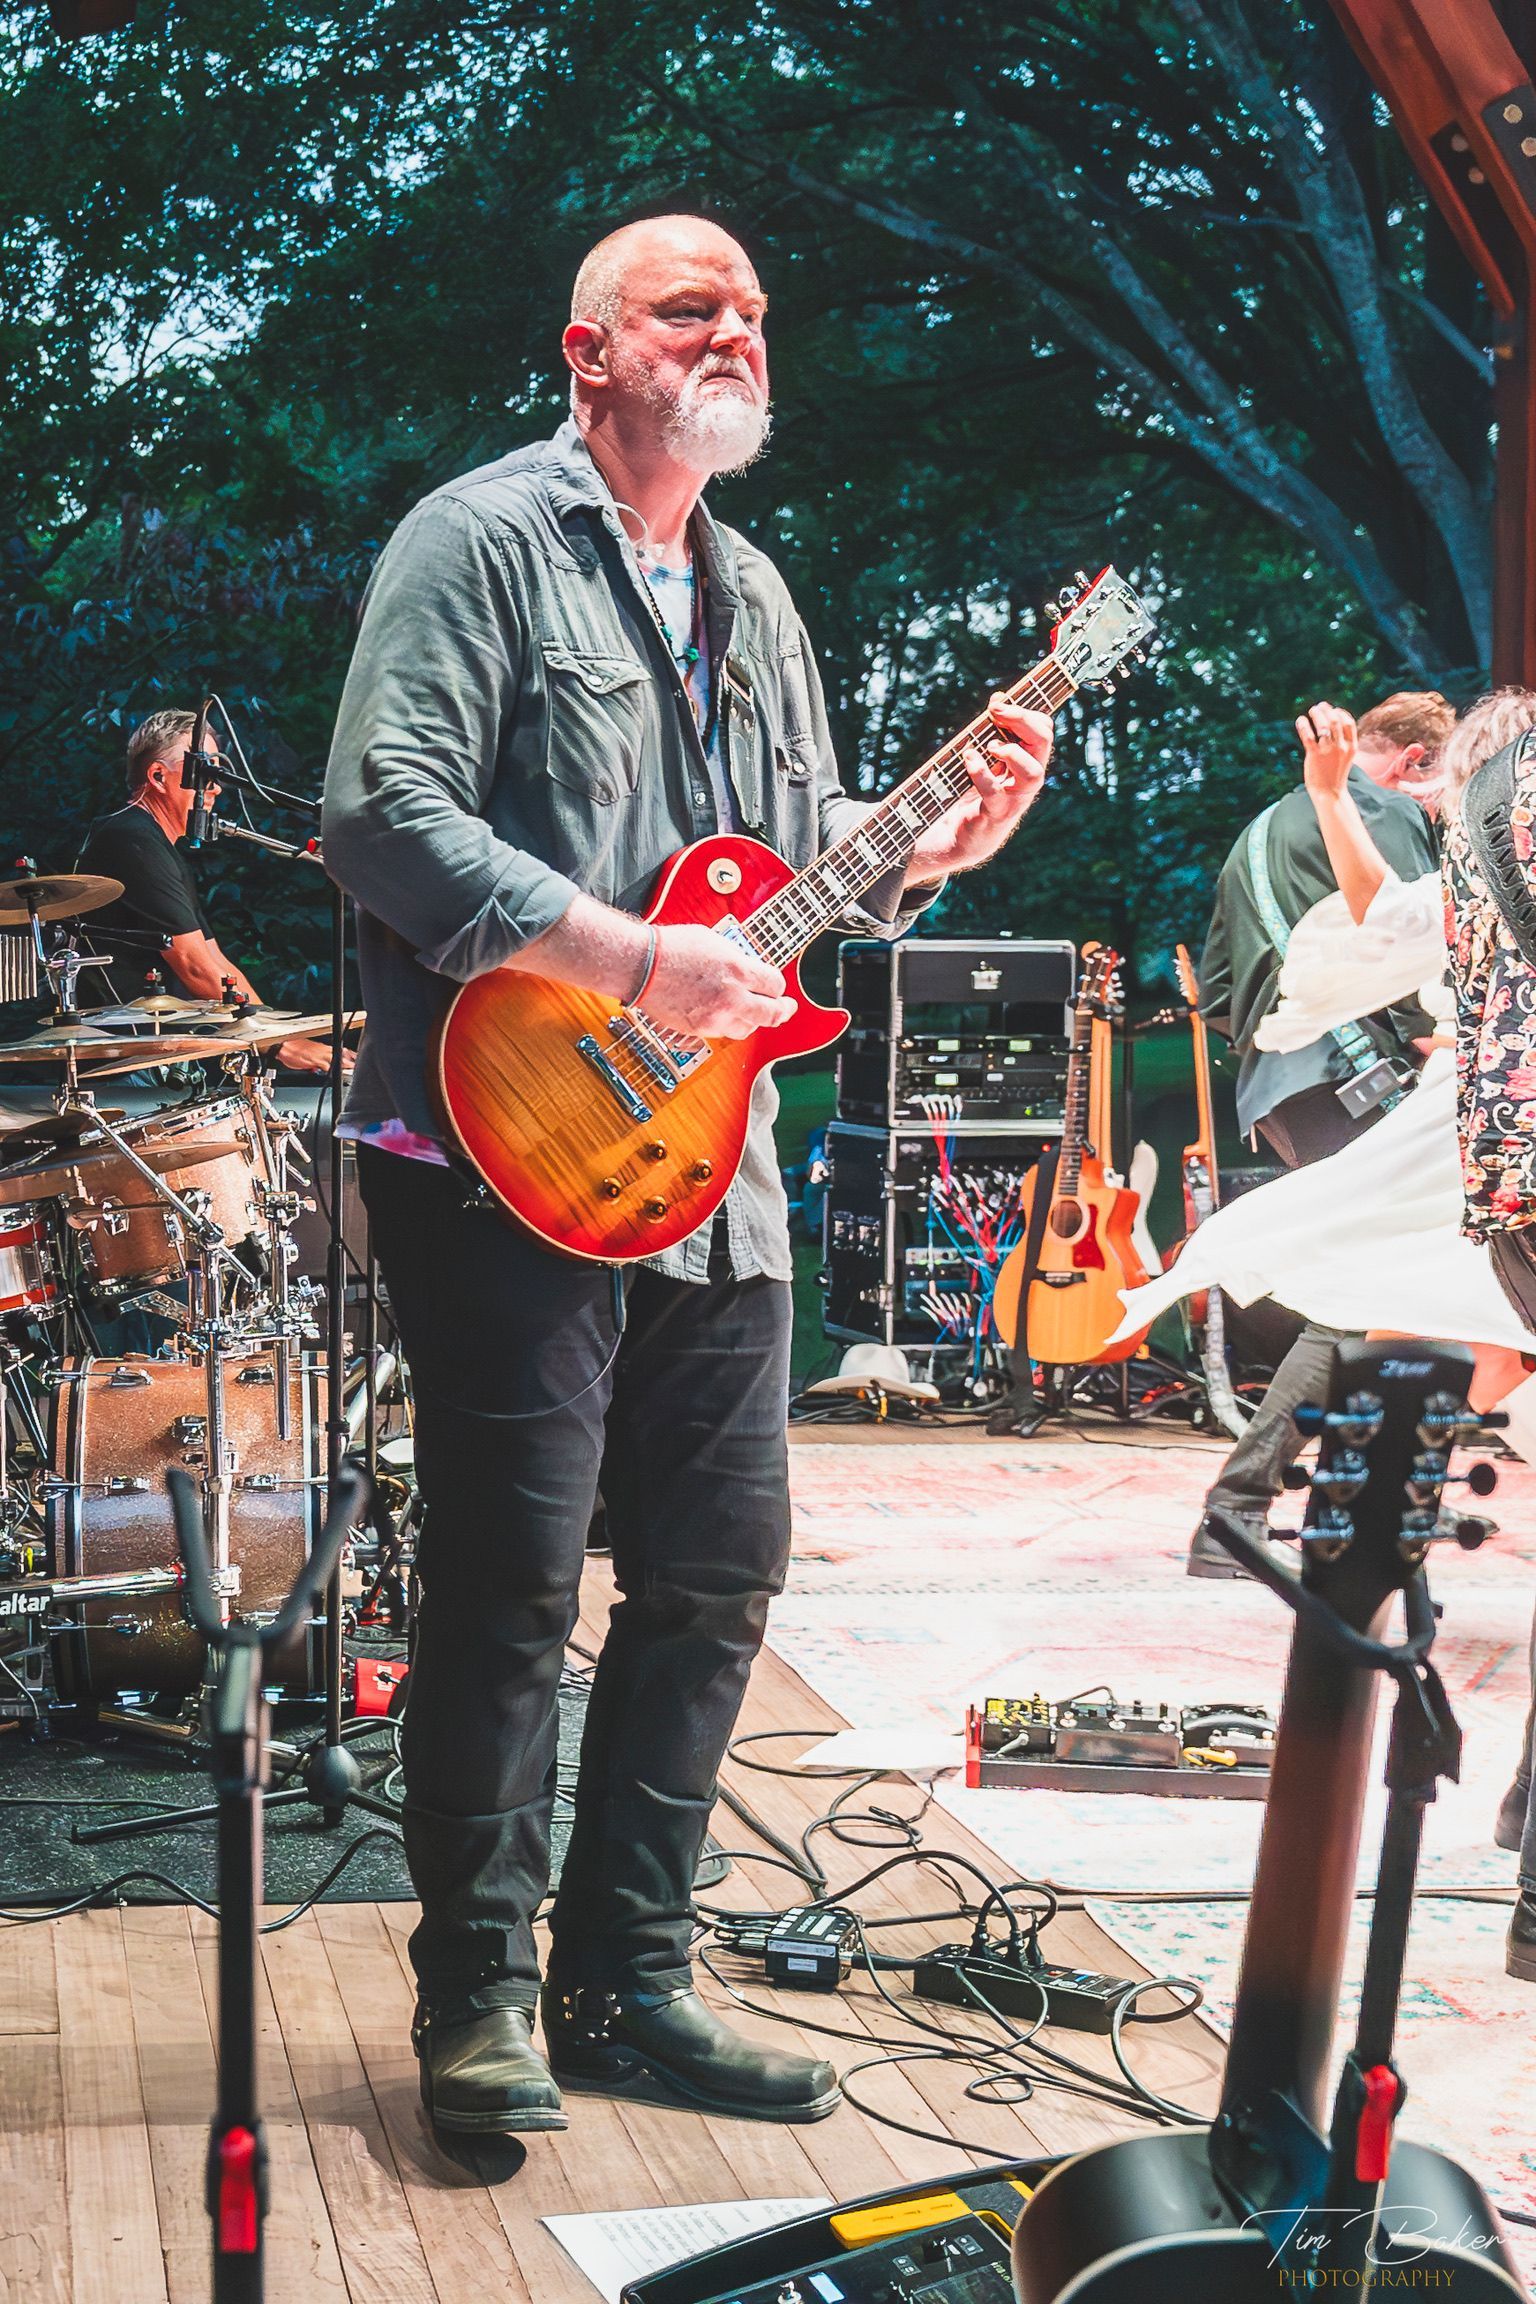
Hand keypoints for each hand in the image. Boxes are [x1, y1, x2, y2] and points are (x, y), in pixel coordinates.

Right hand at [276, 1035, 350, 1074]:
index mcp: (321, 1047)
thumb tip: (320, 1067)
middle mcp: (322, 1050)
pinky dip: (332, 1069)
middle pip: (340, 1054)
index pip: (338, 1049)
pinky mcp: (314, 1061)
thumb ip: (316, 1060)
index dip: (348, 1054)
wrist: (283, 1047)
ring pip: (335, 1059)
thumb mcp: (307, 1055)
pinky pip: (326, 1066)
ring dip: (344, 1064)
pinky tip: (336, 1073)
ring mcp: (319, 1055)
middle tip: (356, 1064)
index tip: (355, 1057)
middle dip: (349, 1059)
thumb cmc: (292, 1049)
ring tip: (351, 1068)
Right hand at [637, 923, 795, 1039]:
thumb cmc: (670, 947)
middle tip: (786, 1008)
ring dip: (753, 1019)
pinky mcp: (699, 1029)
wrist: (640, 965)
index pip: (775, 985)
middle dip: (782, 1010)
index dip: (777, 986)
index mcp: (737, 969)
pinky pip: (724, 1032)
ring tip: (752, 1011)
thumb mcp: (714, 940)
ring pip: (748, 1028)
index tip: (776, 986)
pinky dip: (728, 1023)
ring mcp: (715, 1016)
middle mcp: (730, 997)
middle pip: (772, 1014)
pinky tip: (725, 1013)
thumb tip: (749, 967)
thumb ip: (737, 958)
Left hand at [910, 697, 1051, 879]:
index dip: (1025, 711)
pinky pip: (995, 794)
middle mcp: (1028, 778)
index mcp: (1028, 759)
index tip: (997, 703)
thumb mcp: (985, 755)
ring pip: (1033, 773)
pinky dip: (982, 774)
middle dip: (1023, 721)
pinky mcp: (996, 814)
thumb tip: (999, 696)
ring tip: (991, 746)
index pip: (1043, 729)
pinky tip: (969, 759)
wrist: (962, 835)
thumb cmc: (976, 791)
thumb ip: (994, 728)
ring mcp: (1016, 798)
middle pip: (1043, 743)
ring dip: (1013, 753)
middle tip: (997, 711)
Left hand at [1297, 701, 1355, 800]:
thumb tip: (1333, 725)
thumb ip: (1343, 742)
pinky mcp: (1315, 756)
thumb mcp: (1345, 756)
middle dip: (1327, 710)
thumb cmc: (1335, 774)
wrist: (1329, 793)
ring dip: (1317, 714)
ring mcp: (1328, 751)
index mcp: (1351, 746)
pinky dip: (1304, 725)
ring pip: (1324, 726)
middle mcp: (1341, 747)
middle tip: (1319, 707)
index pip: (1349, 722)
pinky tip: (1300, 721)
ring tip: (1312, 711)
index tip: (1332, 709)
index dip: (1340, 712)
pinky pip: (1308, 736)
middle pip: (1335, 720)